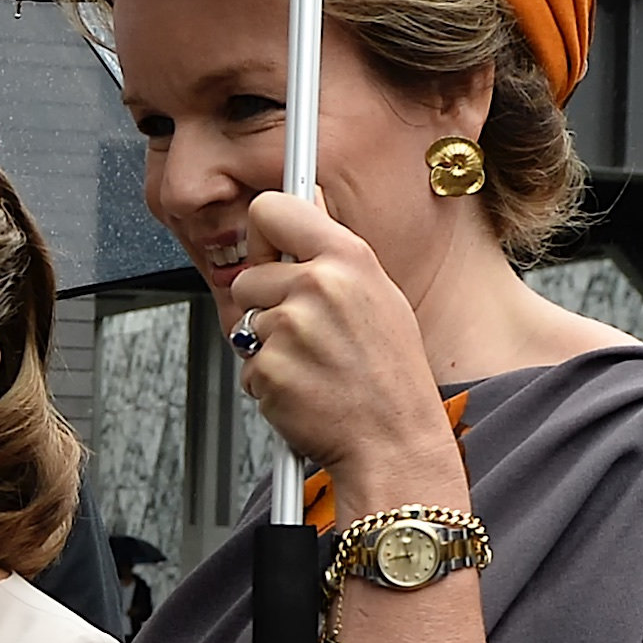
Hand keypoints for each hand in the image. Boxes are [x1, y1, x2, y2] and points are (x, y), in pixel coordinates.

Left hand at [219, 192, 461, 504]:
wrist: (394, 443)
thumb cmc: (391, 376)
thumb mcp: (379, 296)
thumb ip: (334, 252)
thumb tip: (307, 199)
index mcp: (348, 258)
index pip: (272, 208)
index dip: (265, 231)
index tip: (273, 249)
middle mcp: (317, 285)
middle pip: (249, 276)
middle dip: (265, 304)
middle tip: (305, 332)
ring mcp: (289, 329)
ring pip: (248, 325)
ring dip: (270, 347)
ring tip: (315, 366)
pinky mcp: (268, 369)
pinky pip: (249, 367)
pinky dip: (269, 383)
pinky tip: (307, 390)